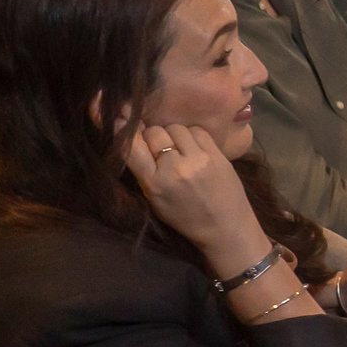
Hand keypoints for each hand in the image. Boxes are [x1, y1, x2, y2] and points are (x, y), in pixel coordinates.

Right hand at [126, 123, 265, 272]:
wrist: (226, 227)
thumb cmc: (185, 217)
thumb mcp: (155, 199)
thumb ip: (143, 170)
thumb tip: (130, 135)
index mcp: (155, 183)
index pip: (131, 146)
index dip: (124, 129)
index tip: (120, 118)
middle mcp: (175, 168)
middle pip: (154, 132)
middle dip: (153, 136)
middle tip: (160, 149)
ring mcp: (198, 159)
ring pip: (175, 128)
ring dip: (173, 135)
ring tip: (179, 149)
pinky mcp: (218, 155)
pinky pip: (197, 130)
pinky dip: (192, 136)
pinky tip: (194, 148)